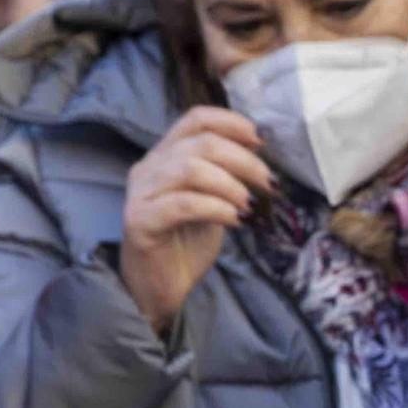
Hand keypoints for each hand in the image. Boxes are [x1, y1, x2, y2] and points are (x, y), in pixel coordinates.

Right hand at [120, 107, 271, 334]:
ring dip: (230, 184)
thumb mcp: (215, 201)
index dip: (231, 123)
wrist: (159, 288)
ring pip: (190, 169)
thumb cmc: (186, 244)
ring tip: (249, 205)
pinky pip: (182, 204)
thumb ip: (228, 176)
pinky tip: (234, 220)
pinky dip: (216, 208)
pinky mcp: (139, 221)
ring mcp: (141, 193)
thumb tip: (263, 159)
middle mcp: (149, 168)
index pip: (195, 119)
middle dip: (243, 160)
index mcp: (166, 156)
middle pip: (200, 143)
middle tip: (268, 183)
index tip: (261, 141)